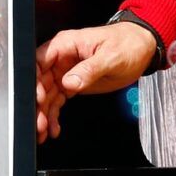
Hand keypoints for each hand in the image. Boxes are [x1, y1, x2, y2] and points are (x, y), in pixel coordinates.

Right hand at [35, 22, 158, 142]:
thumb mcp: (112, 56)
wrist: (141, 48)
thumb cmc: (127, 44)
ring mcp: (65, 72)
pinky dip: (53, 115)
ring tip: (42, 132)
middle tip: (38, 123)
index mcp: (67, 44)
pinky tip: (53, 129)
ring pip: (46, 95)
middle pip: (39, 82)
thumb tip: (69, 81)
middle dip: (37, 104)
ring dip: (42, 114)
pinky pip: (57, 101)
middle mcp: (62, 58)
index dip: (35, 80)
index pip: (40, 61)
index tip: (39, 98)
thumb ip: (90, 68)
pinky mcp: (72, 84)